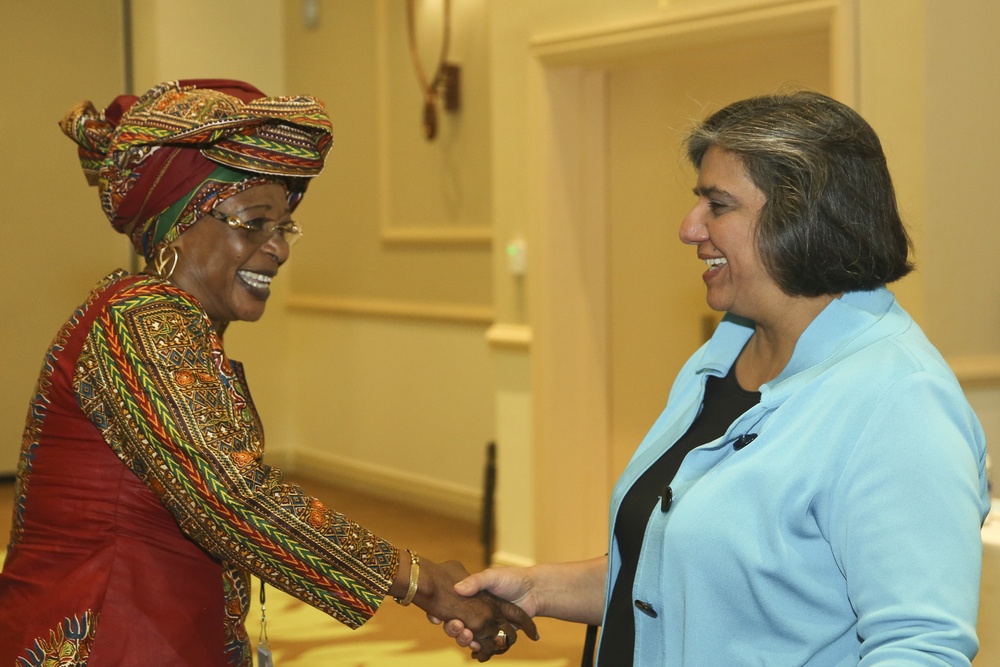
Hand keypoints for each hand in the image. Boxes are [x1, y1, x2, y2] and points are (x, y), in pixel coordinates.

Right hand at [414, 560, 537, 660]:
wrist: (534, 591)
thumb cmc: (511, 579)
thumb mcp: (491, 576)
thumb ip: (475, 581)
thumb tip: (457, 589)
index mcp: (468, 599)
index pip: (447, 608)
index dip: (438, 614)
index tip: (435, 618)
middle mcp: (473, 613)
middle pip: (454, 626)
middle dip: (452, 630)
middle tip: (457, 626)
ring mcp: (484, 626)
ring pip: (467, 638)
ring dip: (464, 640)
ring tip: (469, 638)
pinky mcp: (496, 635)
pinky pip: (484, 646)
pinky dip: (479, 650)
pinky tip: (478, 650)